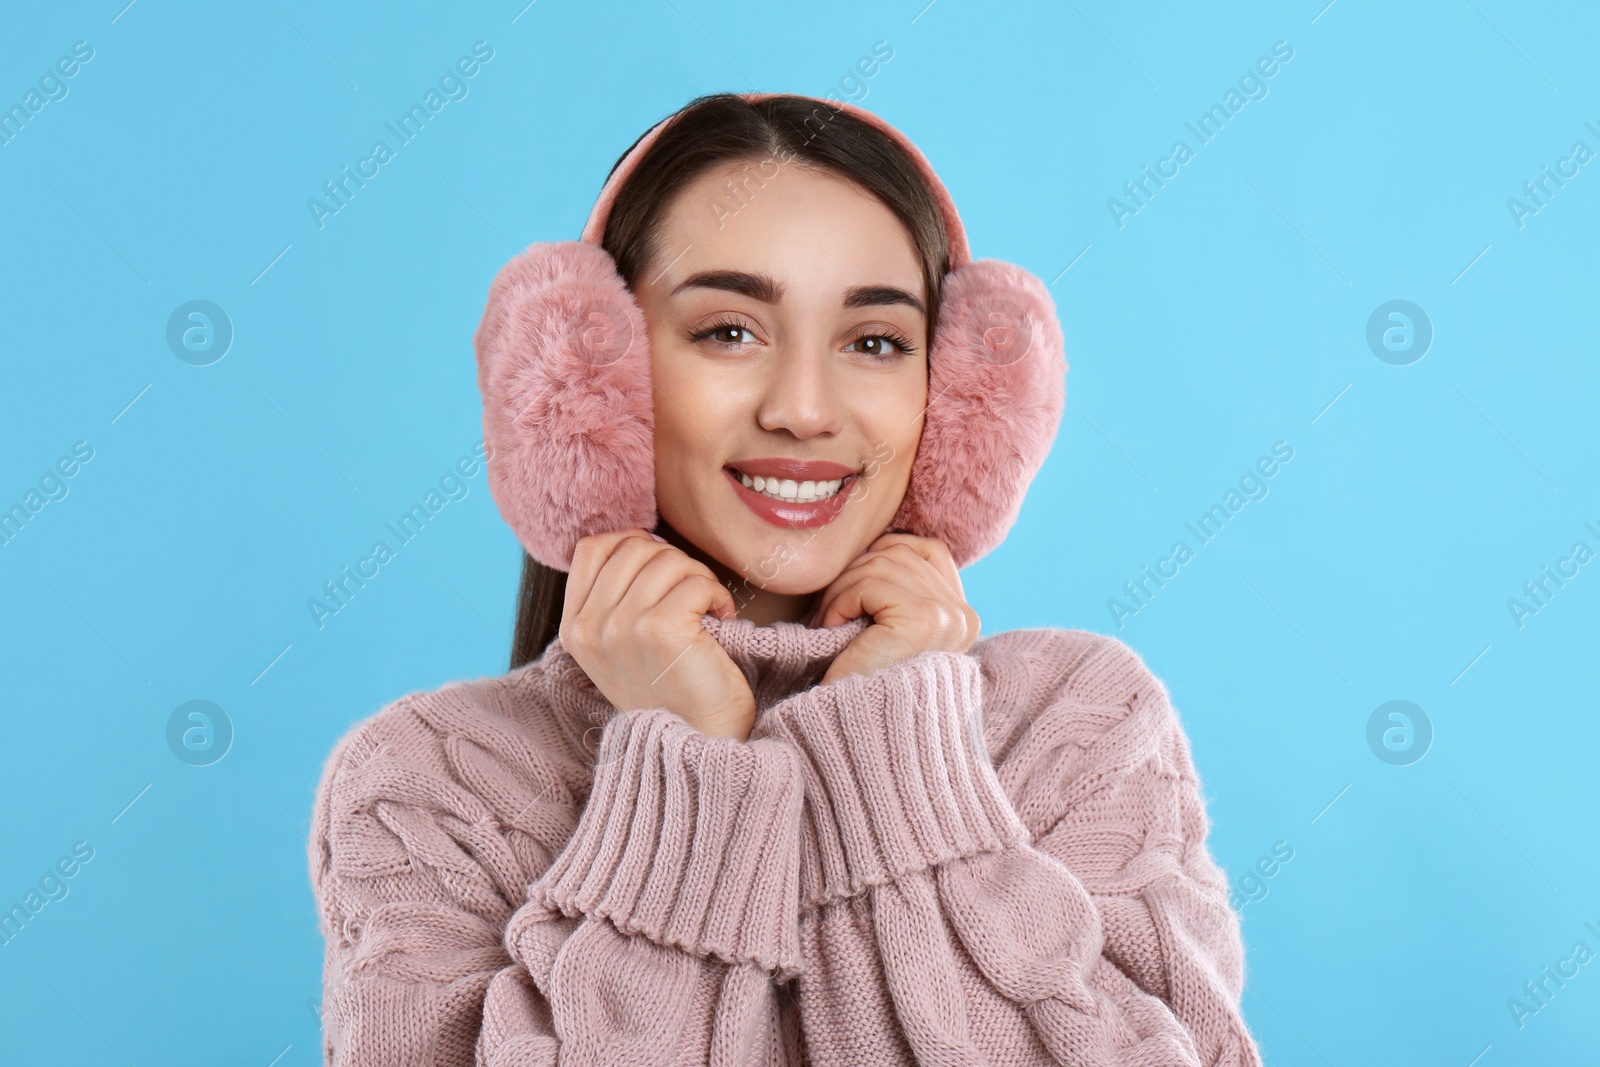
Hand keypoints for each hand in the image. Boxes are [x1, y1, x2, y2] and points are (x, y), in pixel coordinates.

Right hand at [560, 528, 755, 739]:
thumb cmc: (672, 690)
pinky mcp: (659, 630)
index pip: (592, 548)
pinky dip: (717, 595)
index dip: (634, 544)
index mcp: (574, 628)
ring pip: (667, 559)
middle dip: (673, 562)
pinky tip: (720, 620)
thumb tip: (641, 539)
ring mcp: (621, 628)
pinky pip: (696, 581)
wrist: (697, 742)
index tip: (663, 572)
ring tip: (706, 610)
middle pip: (634, 547)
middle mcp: (590, 627)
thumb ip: (616, 597)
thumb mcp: (622, 644)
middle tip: (692, 595)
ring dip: (699, 578)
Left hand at [810, 533, 979, 685]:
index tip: (853, 590)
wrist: (864, 743)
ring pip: (879, 564)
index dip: (883, 557)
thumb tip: (873, 546)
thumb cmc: (865, 691)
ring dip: (842, 590)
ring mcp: (947, 616)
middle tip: (827, 612)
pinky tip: (833, 630)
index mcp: (964, 617)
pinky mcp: (922, 620)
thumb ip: (897, 593)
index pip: (928, 550)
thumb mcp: (890, 634)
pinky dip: (841, 601)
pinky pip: (869, 584)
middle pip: (899, 553)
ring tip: (828, 624)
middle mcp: (964, 616)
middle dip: (855, 574)